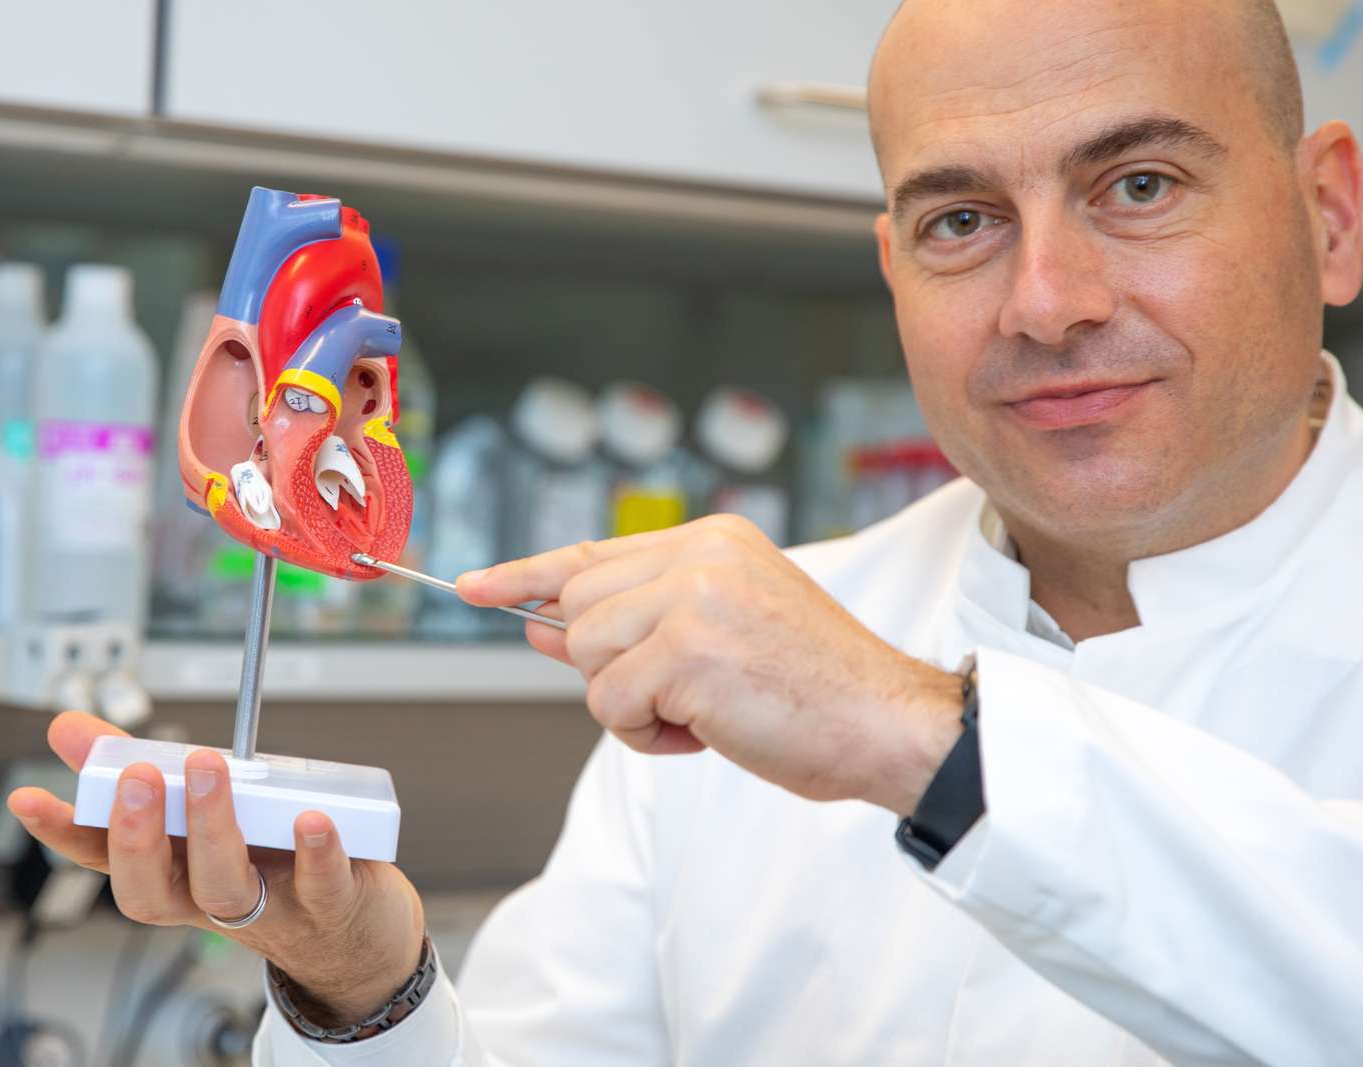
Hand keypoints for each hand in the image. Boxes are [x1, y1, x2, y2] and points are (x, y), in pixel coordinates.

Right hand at [6, 712, 422, 1026]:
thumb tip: (68, 727)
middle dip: (137, 835)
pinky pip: (320, 885)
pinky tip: (312, 819)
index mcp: (176, 874)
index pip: (105, 861)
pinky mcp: (329, 904)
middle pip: (155, 888)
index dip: (65, 833)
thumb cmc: (271, 866)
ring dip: (212, 827)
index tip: (27, 798)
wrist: (353, 933)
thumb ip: (140, 768)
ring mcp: (269, 907)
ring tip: (209, 769)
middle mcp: (210, 899)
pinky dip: (315, 853)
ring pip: (226, 886)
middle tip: (136, 776)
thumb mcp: (204, 821)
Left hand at [459, 515, 963, 813]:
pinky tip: (707, 729)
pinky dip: (647, 734)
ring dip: (631, 703)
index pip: (593, 552)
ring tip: (704, 709)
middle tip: (683, 693)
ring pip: (587, 656)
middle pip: (578, 608)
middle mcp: (699, 554)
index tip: (474, 587)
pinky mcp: (687, 648)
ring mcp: (692, 596)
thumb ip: (631, 626)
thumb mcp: (718, 641)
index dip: (527, 575)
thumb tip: (537, 626)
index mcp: (712, 539)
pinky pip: (610, 703)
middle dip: (610, 666)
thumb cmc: (813, 690)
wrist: (887, 723)